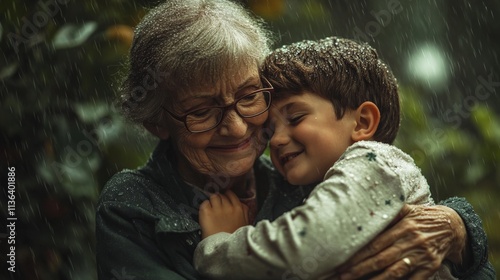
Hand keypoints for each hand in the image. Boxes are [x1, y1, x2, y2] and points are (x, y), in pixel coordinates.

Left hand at [199, 190, 248, 238]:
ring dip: (212, 201)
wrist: (223, 248)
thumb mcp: (246, 224)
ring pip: (213, 197)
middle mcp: (228, 206)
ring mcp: (217, 209)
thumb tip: (241, 205)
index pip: (231, 195)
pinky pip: (204, 203)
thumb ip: (244, 212)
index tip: (225, 199)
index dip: (227, 196)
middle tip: (217, 206)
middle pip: (221, 196)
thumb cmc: (235, 238)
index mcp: (239, 209)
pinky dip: (204, 206)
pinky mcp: (206, 212)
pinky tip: (205, 213)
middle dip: (219, 199)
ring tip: (211, 208)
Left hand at [337, 204, 467, 278]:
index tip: (341, 261)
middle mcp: (411, 242)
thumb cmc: (422, 216)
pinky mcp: (430, 268)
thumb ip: (387, 212)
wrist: (452, 226)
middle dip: (359, 269)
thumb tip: (363, 212)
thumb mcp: (406, 209)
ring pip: (394, 272)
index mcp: (402, 226)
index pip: (374, 244)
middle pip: (381, 259)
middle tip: (341, 275)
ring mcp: (421, 257)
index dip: (357, 255)